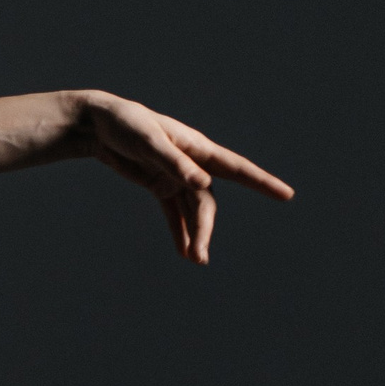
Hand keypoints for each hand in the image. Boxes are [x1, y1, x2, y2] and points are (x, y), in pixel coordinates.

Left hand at [72, 90, 293, 262]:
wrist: (98, 124)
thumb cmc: (127, 124)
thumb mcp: (148, 142)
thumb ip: (174, 162)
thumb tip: (202, 184)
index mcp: (197, 148)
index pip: (236, 168)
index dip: (262, 182)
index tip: (286, 194)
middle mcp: (192, 164)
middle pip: (207, 202)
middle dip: (205, 229)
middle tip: (200, 257)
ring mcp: (177, 176)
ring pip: (193, 211)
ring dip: (194, 235)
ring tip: (195, 261)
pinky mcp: (159, 185)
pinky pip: (175, 213)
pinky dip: (180, 231)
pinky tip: (184, 252)